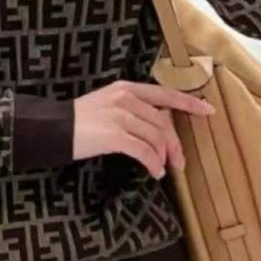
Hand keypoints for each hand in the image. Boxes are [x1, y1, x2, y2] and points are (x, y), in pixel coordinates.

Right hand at [73, 80, 215, 177]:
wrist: (52, 128)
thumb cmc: (79, 122)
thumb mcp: (107, 105)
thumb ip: (131, 109)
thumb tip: (157, 127)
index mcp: (126, 88)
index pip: (165, 94)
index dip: (188, 103)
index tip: (208, 111)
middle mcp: (125, 98)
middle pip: (163, 122)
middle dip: (175, 144)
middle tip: (180, 163)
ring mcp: (120, 115)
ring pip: (156, 138)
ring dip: (163, 157)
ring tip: (161, 169)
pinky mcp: (114, 135)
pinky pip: (144, 151)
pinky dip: (153, 163)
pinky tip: (153, 172)